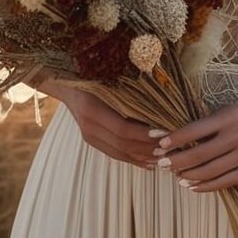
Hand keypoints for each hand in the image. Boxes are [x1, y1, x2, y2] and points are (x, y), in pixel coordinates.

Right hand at [38, 78, 155, 167]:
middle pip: (123, 144)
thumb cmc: (91, 74)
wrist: (66, 84)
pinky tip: (149, 162)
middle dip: (147, 148)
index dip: (144, 133)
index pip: (122, 129)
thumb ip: (127, 89)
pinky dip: (134, 159)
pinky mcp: (92, 141)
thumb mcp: (107, 77)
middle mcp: (89, 126)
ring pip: (120, 153)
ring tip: (164, 157)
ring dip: (143, 157)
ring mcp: (89, 136)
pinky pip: (115, 155)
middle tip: (170, 147)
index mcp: (92, 109)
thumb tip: (158, 96)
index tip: (165, 132)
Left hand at [152, 103, 237, 191]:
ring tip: (177, 177)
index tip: (160, 145)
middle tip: (162, 165)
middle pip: (201, 153)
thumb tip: (178, 139)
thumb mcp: (231, 114)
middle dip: (178, 160)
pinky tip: (194, 186)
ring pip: (212, 170)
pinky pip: (226, 181)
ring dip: (190, 175)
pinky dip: (207, 185)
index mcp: (230, 116)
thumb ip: (209, 125)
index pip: (196, 129)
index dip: (176, 138)